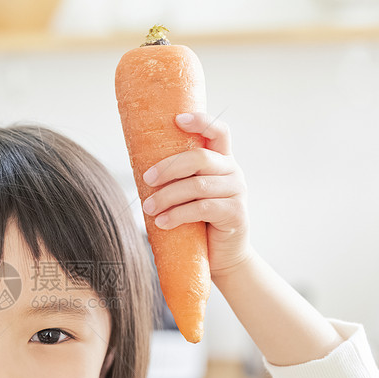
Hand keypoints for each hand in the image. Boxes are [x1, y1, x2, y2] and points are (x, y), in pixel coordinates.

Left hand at [140, 112, 251, 277]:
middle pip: (200, 158)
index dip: (200, 121)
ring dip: (167, 196)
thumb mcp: (189, 195)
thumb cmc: (199, 223)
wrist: (222, 257)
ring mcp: (237, 192)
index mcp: (222, 161)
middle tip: (146, 180)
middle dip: (168, 167)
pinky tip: (162, 223)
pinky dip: (178, 215)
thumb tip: (141, 171)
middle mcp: (233, 172)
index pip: (219, 132)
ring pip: (198, 186)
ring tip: (148, 208)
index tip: (177, 120)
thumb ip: (178, 179)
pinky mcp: (235, 214)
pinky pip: (203, 208)